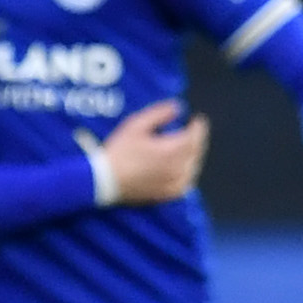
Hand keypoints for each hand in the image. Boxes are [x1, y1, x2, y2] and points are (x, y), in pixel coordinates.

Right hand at [81, 99, 207, 206]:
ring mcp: (174, 183)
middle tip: (194, 132)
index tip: (197, 119)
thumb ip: (159, 114)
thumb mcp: (135, 125)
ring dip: (194, 156)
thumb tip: (178, 107)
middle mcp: (178, 167)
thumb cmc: (119, 151)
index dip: (198, 126)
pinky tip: (183, 170)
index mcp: (172, 150)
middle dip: (198, 140)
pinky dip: (188, 174)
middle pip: (196, 151)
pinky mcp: (167, 194)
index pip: (195, 136)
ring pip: (193, 167)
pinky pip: (186, 183)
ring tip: (189, 148)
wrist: (104, 180)